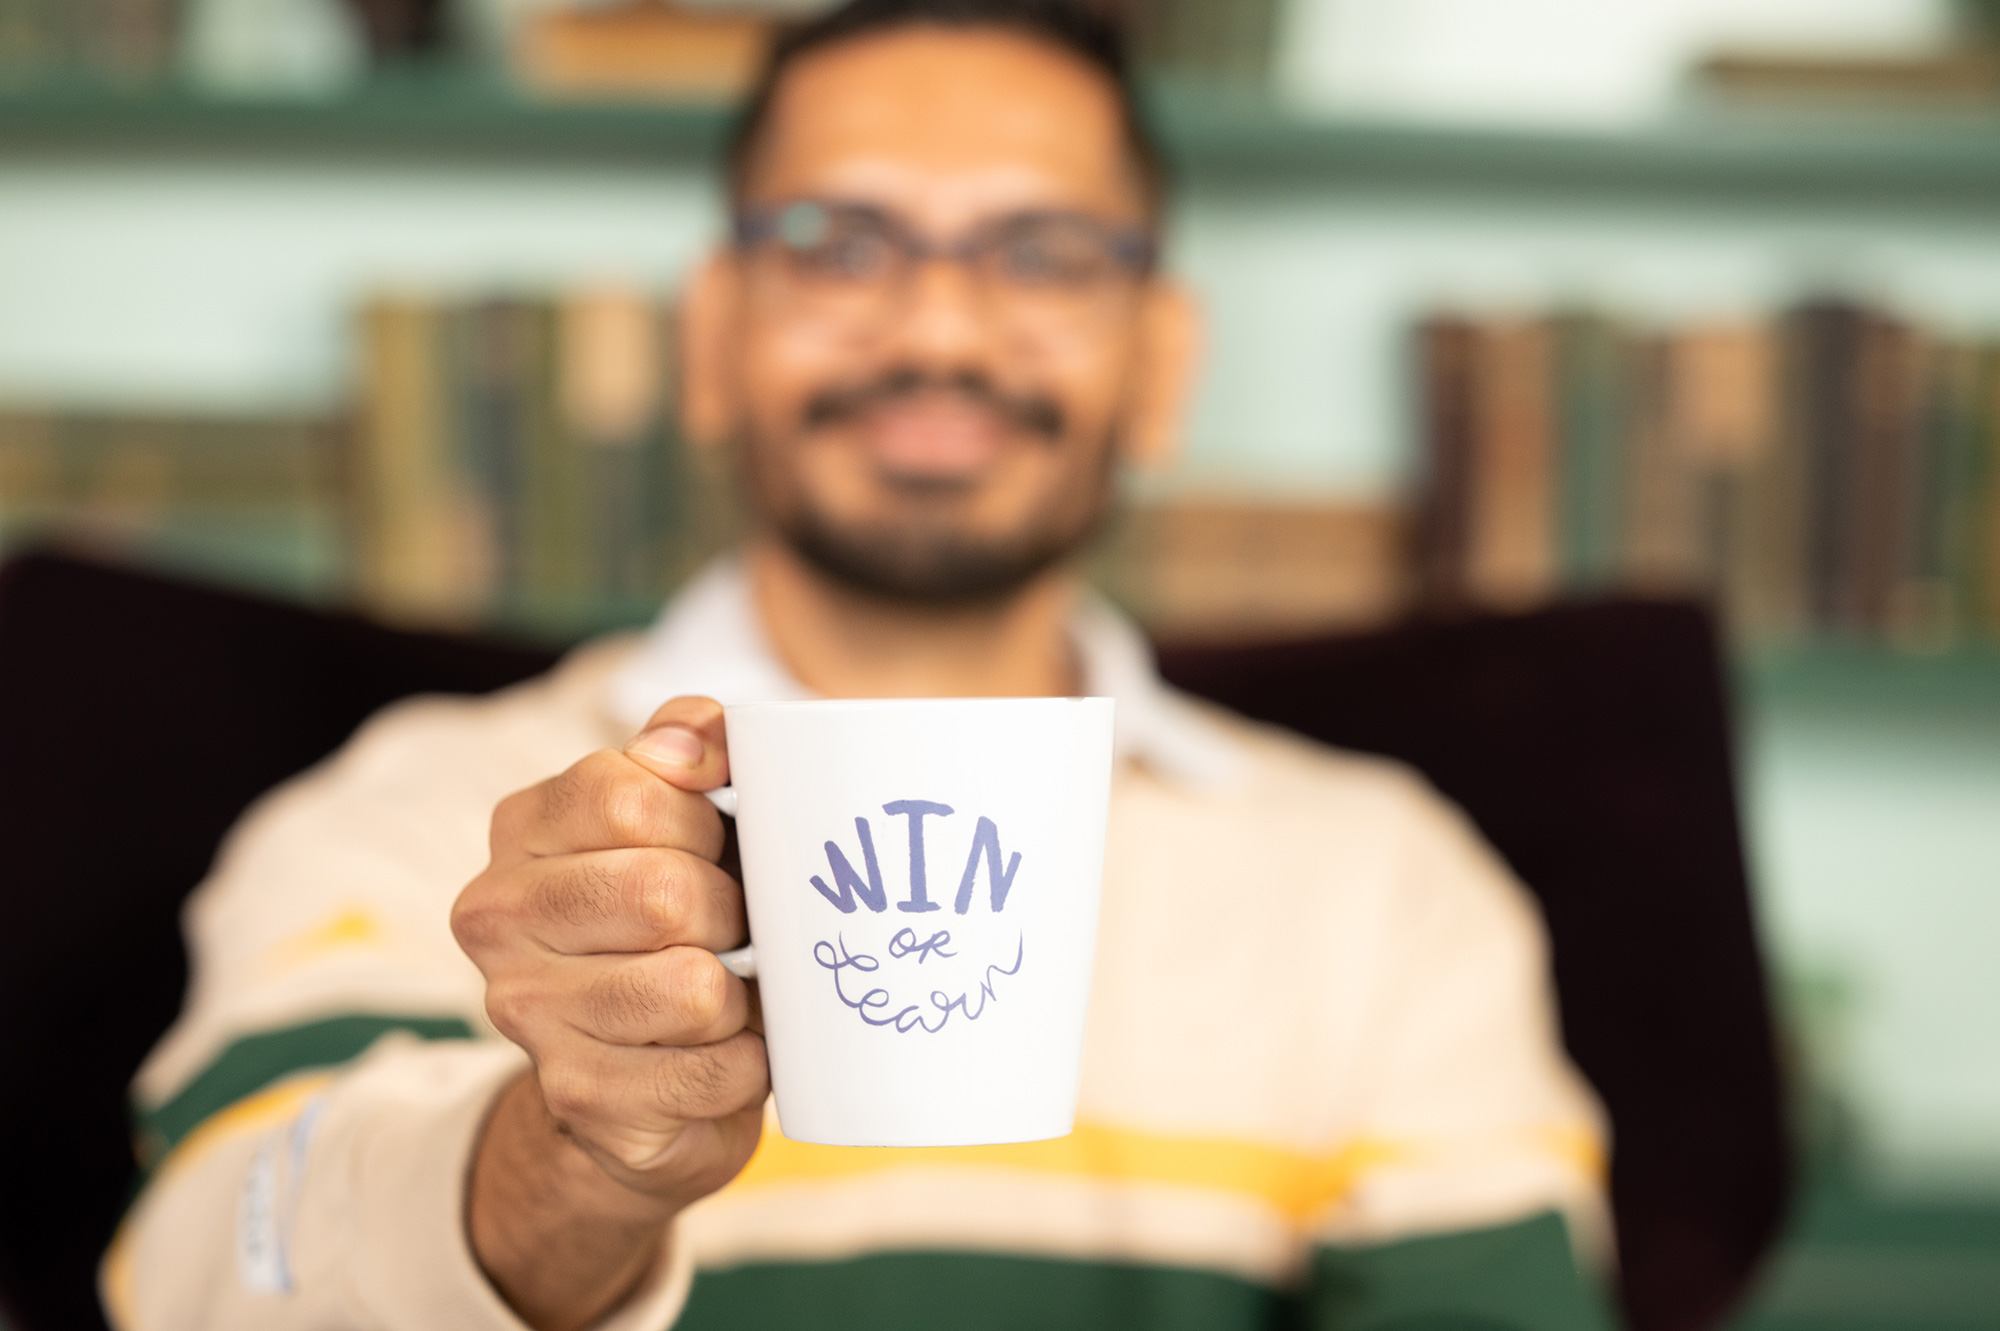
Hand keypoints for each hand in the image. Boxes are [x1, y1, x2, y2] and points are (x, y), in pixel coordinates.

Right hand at [451, 696, 764, 1330]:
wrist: (640, 1083)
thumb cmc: (675, 925)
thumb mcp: (683, 818)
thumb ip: (693, 742)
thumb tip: (697, 743)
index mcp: (523, 829)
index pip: (625, 791)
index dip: (704, 818)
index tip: (719, 845)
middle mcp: (499, 916)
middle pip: (663, 890)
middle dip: (732, 913)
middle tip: (736, 931)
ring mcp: (526, 1012)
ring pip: (693, 987)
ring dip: (741, 995)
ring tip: (728, 994)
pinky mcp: (577, 1096)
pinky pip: (711, 1071)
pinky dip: (747, 1065)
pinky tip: (727, 1055)